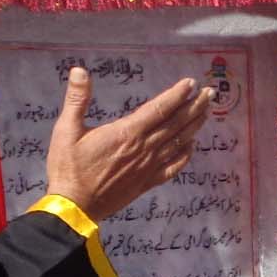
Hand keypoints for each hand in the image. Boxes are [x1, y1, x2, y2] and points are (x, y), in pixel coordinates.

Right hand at [43, 66, 211, 222]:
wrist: (74, 206)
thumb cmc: (68, 167)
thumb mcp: (66, 129)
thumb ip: (76, 99)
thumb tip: (79, 70)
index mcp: (127, 133)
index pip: (159, 109)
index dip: (177, 95)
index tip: (191, 83)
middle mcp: (144, 148)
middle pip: (176, 123)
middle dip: (195, 106)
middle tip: (210, 93)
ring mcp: (148, 167)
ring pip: (179, 142)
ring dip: (194, 126)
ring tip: (207, 112)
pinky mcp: (147, 182)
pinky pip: (173, 167)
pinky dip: (185, 155)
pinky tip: (192, 146)